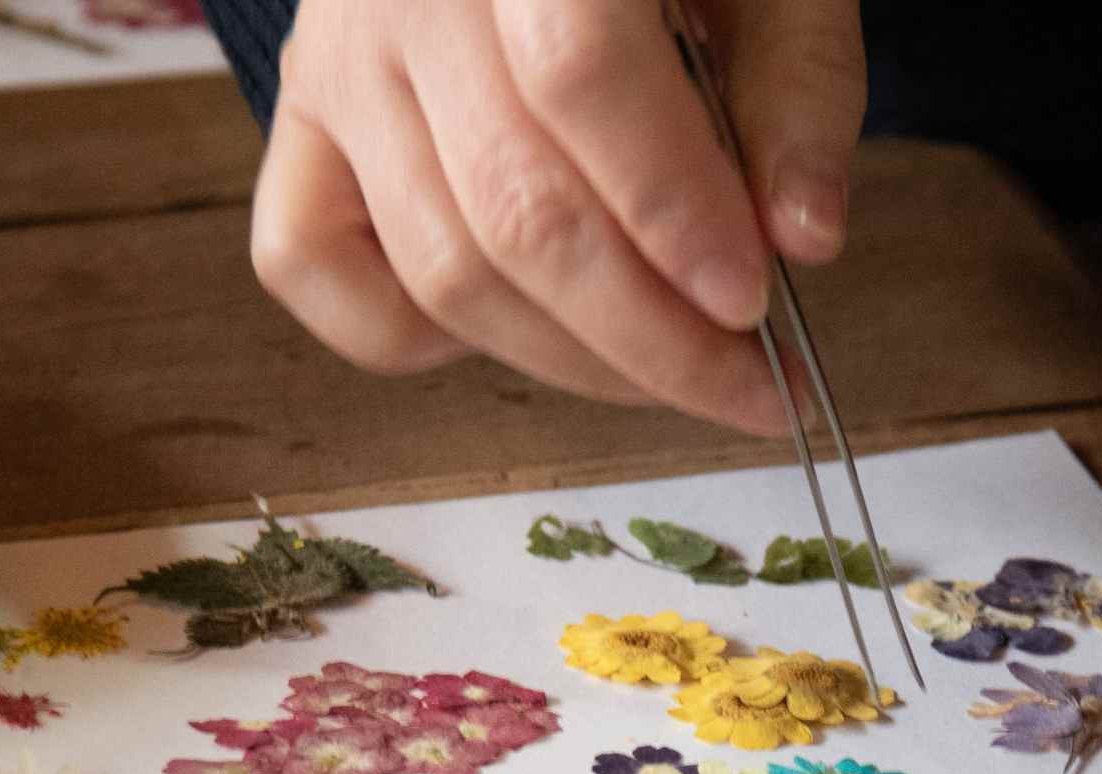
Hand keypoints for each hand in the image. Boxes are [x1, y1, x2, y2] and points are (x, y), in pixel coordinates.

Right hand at [248, 0, 862, 435]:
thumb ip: (798, 81)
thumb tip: (802, 238)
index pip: (579, 79)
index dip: (671, 210)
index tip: (753, 303)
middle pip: (511, 207)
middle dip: (646, 334)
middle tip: (746, 384)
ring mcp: (333, 62)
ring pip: (437, 268)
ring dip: (570, 357)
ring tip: (673, 368)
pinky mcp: (299, 120)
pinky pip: (311, 266)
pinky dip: (413, 332)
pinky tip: (524, 318)